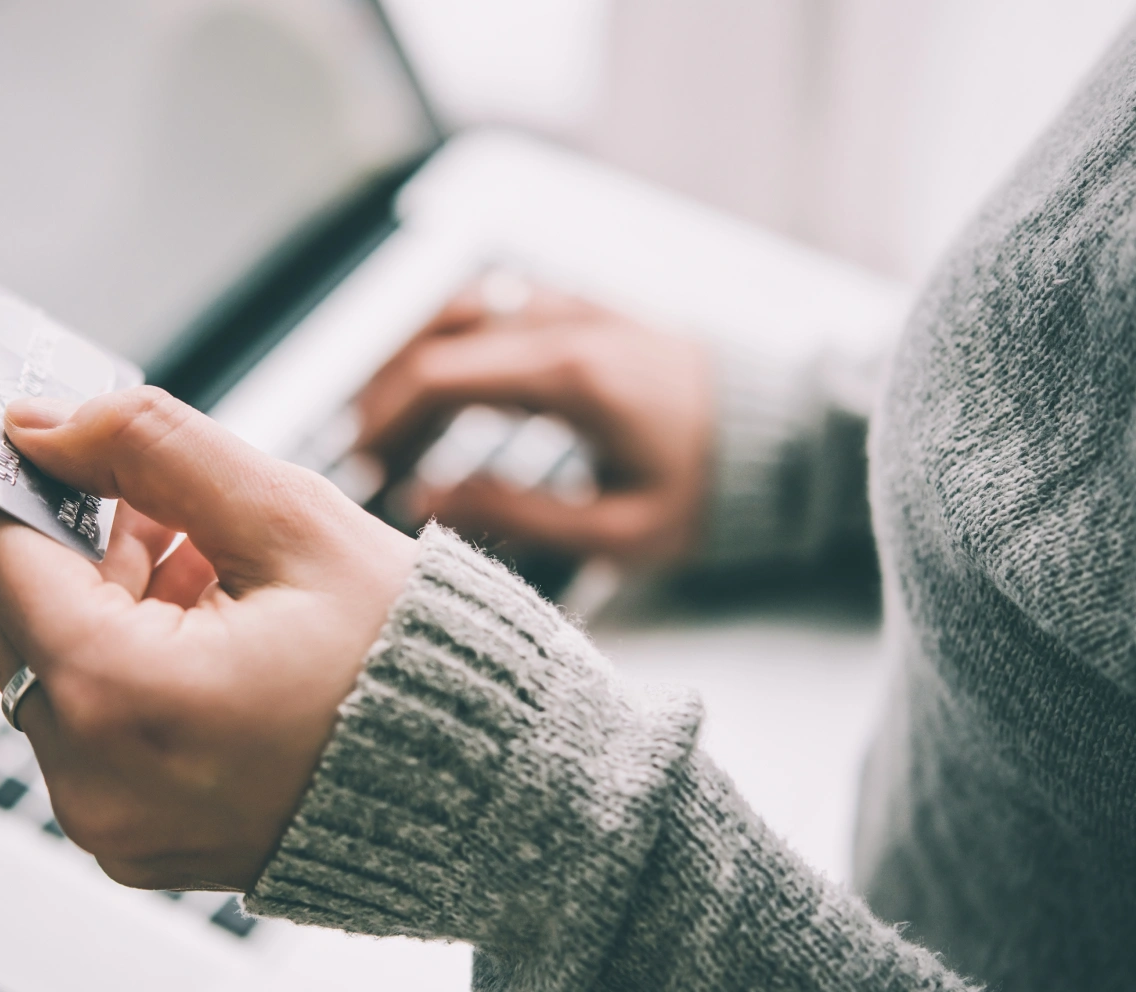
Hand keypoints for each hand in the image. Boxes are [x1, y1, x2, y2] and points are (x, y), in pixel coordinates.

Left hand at [0, 387, 417, 891]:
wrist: (483, 789)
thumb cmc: (413, 665)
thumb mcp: (291, 522)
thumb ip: (154, 448)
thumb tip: (46, 424)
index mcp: (121, 699)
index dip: (15, 478)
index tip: (43, 437)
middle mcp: (93, 782)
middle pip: (15, 615)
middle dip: (78, 542)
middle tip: (166, 505)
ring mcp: (112, 825)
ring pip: (53, 670)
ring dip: (110, 603)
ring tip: (218, 577)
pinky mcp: (136, 841)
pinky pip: (92, 730)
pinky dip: (130, 669)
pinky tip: (215, 636)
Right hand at [357, 282, 714, 561]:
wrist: (784, 440)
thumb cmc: (708, 492)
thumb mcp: (618, 530)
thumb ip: (515, 513)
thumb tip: (423, 496)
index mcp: (570, 376)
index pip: (439, 376)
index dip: (384, 420)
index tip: (361, 467)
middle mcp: (565, 324)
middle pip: (435, 335)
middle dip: (384, 394)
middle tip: (362, 454)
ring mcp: (574, 308)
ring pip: (459, 310)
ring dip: (411, 360)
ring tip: (388, 424)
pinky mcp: (583, 311)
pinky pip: (494, 308)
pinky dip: (451, 343)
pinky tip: (441, 392)